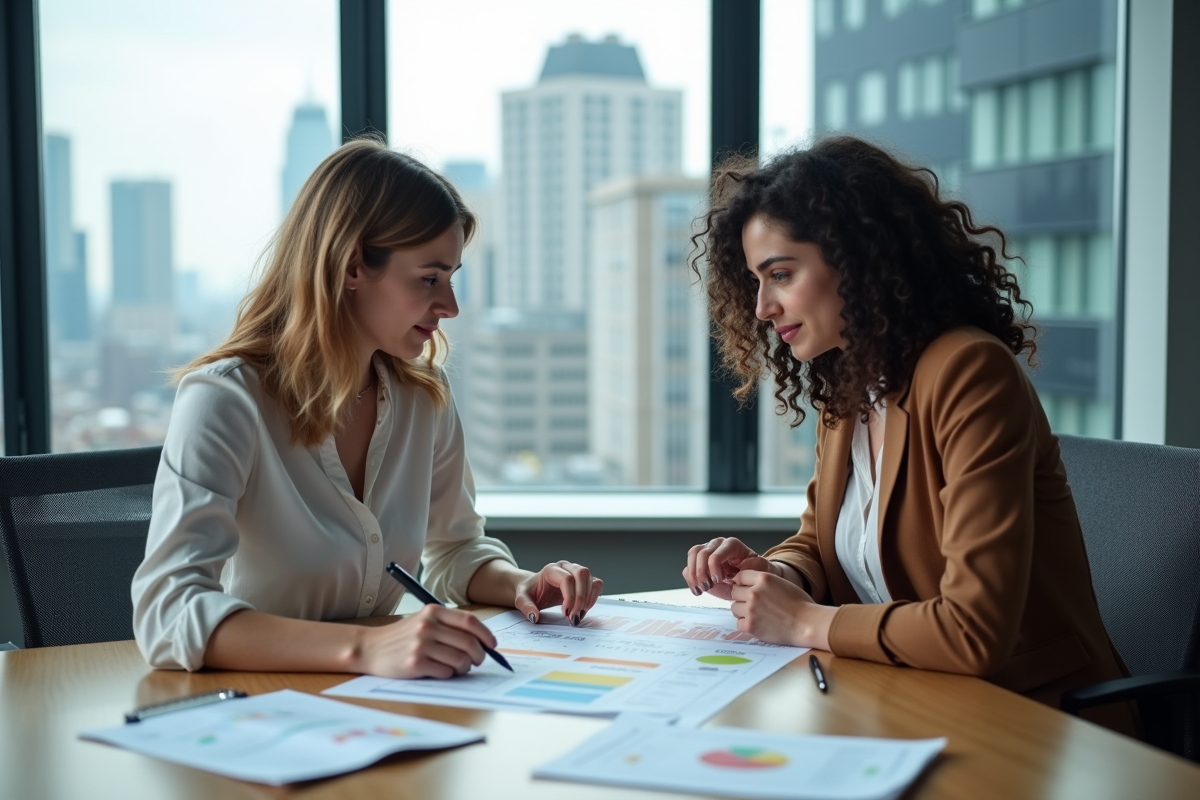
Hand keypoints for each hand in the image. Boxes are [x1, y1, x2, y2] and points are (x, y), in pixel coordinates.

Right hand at [355, 604, 495, 678]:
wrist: (370, 648)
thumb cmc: (402, 636)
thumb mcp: (424, 620)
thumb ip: (449, 625)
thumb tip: (482, 640)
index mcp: (433, 612)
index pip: (470, 622)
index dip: (486, 635)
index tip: (492, 645)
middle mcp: (428, 626)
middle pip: (468, 643)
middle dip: (479, 655)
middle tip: (478, 661)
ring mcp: (421, 645)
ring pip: (460, 660)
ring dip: (464, 667)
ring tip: (458, 667)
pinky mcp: (415, 664)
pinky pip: (445, 672)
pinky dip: (448, 674)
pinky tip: (440, 671)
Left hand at [514, 560, 602, 624]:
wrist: (533, 588)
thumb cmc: (529, 592)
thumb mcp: (521, 599)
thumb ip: (526, 607)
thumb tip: (534, 617)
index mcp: (551, 570)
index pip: (567, 579)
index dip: (570, 597)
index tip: (566, 614)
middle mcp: (565, 567)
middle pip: (582, 574)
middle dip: (581, 598)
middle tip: (574, 617)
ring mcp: (576, 572)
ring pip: (592, 579)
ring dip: (588, 600)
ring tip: (578, 615)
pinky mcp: (583, 580)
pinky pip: (596, 585)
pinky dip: (593, 598)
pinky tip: (583, 610)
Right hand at [683, 537, 779, 599]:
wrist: (751, 580)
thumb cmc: (757, 573)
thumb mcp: (763, 570)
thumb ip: (757, 566)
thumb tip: (744, 564)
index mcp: (732, 545)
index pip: (716, 552)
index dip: (713, 567)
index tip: (718, 581)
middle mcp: (718, 545)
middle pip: (701, 553)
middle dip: (701, 572)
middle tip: (707, 587)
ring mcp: (707, 552)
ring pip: (692, 555)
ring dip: (693, 575)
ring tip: (700, 590)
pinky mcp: (700, 562)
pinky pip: (689, 567)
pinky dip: (690, 579)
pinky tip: (698, 590)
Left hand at [730, 570, 834, 648]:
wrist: (807, 624)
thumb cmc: (800, 604)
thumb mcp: (781, 583)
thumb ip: (763, 583)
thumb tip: (747, 585)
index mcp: (763, 578)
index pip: (740, 576)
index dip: (741, 583)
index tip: (744, 589)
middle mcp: (754, 592)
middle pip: (735, 592)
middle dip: (741, 597)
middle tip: (752, 604)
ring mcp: (750, 609)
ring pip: (734, 608)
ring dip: (742, 611)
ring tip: (756, 615)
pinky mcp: (750, 626)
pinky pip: (738, 623)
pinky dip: (746, 625)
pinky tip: (758, 625)